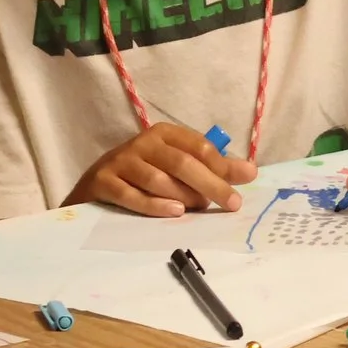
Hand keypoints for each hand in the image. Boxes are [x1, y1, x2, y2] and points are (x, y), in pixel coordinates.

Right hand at [72, 123, 257, 217]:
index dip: (222, 165)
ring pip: (158, 180)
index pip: (198, 146)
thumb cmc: (145, 175)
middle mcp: (143, 143)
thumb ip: (212, 169)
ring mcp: (121, 162)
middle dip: (211, 184)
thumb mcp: (178, 167)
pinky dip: (154, 206)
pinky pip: (132, 196)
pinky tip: (175, 213)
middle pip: (182, 162)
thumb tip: (250, 172)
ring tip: (199, 209)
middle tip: (232, 203)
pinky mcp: (103, 182)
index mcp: (164, 134)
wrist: (96, 186)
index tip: (244, 184)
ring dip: (183, 196)